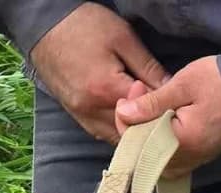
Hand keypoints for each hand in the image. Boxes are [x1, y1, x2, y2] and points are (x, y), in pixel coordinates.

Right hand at [30, 3, 167, 144]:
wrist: (45, 26)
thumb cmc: (84, 25)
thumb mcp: (122, 37)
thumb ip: (148, 67)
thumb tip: (171, 89)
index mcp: (106, 89)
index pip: (145, 112)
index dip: (163, 109)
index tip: (175, 104)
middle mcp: (93, 110)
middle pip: (131, 132)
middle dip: (150, 125)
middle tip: (164, 114)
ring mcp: (83, 117)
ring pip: (117, 139)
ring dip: (135, 132)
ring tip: (149, 118)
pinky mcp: (77, 117)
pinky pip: (104, 134)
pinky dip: (119, 131)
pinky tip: (130, 121)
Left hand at [115, 56, 220, 174]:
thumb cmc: (220, 83)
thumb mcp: (183, 85)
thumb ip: (152, 103)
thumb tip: (124, 113)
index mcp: (180, 144)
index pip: (138, 142)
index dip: (126, 117)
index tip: (133, 92)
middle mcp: (187, 160)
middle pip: (144, 155)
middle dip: (135, 125)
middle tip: (140, 95)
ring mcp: (195, 161)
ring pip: (156, 162)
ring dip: (146, 136)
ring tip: (149, 109)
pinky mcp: (201, 157)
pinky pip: (171, 162)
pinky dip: (160, 146)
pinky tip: (160, 126)